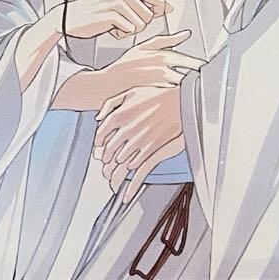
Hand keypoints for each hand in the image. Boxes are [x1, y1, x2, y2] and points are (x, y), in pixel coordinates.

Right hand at [49, 30, 200, 112]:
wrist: (106, 85)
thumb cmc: (125, 66)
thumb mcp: (144, 47)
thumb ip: (167, 40)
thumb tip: (186, 34)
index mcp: (163, 55)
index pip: (193, 62)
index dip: (206, 68)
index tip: (214, 72)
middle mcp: (164, 69)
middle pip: (194, 77)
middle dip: (204, 81)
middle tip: (213, 85)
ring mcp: (159, 85)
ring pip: (186, 89)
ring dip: (194, 92)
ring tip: (202, 96)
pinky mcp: (155, 97)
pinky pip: (174, 99)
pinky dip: (181, 101)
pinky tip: (185, 104)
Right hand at [55, 0, 170, 40]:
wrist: (71, 17)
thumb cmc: (99, 12)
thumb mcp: (123, 3)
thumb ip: (145, 4)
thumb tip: (169, 7)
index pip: (159, 2)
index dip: (156, 13)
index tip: (140, 17)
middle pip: (150, 17)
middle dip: (139, 24)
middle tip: (122, 21)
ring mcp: (118, 3)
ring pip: (141, 25)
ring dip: (129, 30)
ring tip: (115, 25)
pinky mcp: (111, 15)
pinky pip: (129, 30)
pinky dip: (120, 34)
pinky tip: (109, 29)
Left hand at [94, 84, 185, 203]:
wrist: (180, 102)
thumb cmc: (156, 96)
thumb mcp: (130, 92)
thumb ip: (111, 104)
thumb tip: (98, 118)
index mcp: (119, 116)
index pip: (100, 137)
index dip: (98, 145)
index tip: (99, 148)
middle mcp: (126, 130)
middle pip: (109, 152)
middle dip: (106, 161)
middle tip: (104, 166)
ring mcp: (139, 142)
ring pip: (121, 162)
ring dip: (115, 172)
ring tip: (112, 179)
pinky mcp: (152, 151)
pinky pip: (137, 168)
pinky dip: (131, 179)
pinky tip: (127, 186)